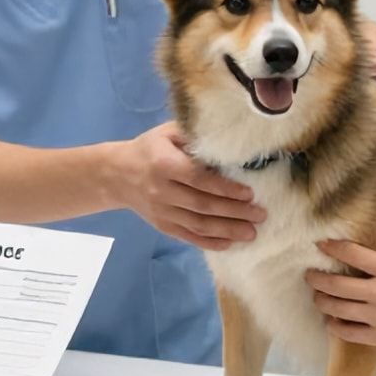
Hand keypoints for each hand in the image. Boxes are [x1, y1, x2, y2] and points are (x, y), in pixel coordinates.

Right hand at [112, 123, 264, 250]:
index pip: (198, 179)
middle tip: (260, 215)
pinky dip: (209, 242)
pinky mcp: (162, 226)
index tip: (249, 193)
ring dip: (227, 230)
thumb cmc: (149, 149)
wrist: (116, 174)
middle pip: (202, 205)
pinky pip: (188, 237)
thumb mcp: (167, 133)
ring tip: (251, 233)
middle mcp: (162, 191)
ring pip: (198, 225)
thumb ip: (193, 136)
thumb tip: (228, 140)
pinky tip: (229, 243)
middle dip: (234, 212)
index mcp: (164, 164)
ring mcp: (161, 212)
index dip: (225, 188)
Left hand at [307, 216, 375, 364]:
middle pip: (336, 284)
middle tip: (309, 275)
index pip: (353, 255)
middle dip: (317, 278)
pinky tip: (332, 322)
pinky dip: (335, 327)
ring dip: (322, 302)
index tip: (321, 245)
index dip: (332, 248)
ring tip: (317, 297)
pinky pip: (349, 334)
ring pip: (337, 309)